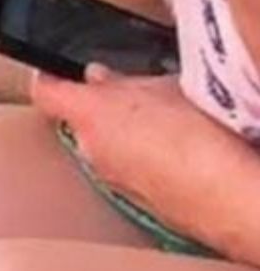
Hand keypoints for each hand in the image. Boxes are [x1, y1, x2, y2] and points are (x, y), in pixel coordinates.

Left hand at [30, 64, 209, 205]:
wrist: (224, 195)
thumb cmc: (199, 135)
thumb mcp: (165, 88)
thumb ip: (123, 82)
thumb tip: (98, 78)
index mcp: (90, 114)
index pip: (46, 93)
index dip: (49, 78)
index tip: (56, 71)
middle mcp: (89, 149)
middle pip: (79, 120)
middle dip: (101, 106)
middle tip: (135, 93)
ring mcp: (108, 178)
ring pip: (103, 146)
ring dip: (123, 134)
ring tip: (167, 124)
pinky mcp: (131, 199)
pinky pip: (126, 169)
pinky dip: (141, 159)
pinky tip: (175, 152)